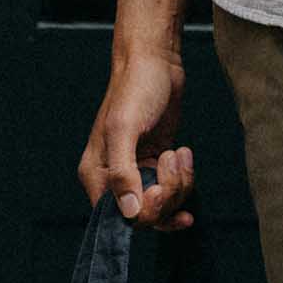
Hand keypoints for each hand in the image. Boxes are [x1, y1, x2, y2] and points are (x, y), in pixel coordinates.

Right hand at [78, 42, 195, 229]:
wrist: (156, 63)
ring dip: (179, 183)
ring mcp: (138, 173)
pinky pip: (175, 191)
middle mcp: (114, 179)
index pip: (118, 219)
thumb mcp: (124, 128)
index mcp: (96, 174)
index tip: (159, 190)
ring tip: (178, 152)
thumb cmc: (135, 89)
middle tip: (171, 161)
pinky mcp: (157, 166)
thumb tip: (129, 212)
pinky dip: (185, 177)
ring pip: (164, 205)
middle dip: (167, 195)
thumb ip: (123, 172)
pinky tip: (183, 151)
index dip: (144, 212)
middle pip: (145, 215)